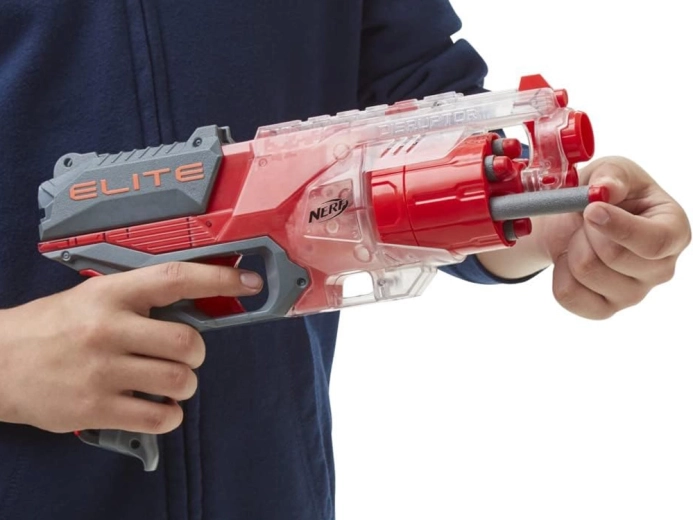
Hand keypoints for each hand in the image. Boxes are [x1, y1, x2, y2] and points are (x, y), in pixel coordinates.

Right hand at [0, 262, 262, 433]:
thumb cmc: (52, 327)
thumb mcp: (93, 298)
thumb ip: (140, 301)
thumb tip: (196, 305)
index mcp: (111, 294)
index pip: (176, 279)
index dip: (218, 280)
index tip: (249, 282)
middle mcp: (108, 329)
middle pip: (187, 342)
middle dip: (196, 353)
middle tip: (185, 356)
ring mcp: (102, 371)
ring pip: (179, 381)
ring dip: (185, 385)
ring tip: (169, 383)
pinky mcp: (95, 408)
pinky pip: (158, 418)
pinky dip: (170, 416)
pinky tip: (159, 408)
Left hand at [542, 156, 690, 318]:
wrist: (576, 221)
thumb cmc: (604, 195)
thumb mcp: (611, 171)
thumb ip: (611, 176)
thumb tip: (605, 190)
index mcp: (673, 230)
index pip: (655, 242)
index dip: (620, 228)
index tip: (591, 210)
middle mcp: (661, 268)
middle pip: (613, 257)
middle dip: (586, 230)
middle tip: (585, 219)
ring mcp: (634, 294)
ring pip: (586, 272)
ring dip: (572, 247)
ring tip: (582, 238)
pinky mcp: (604, 310)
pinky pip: (567, 295)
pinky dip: (559, 272)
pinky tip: (572, 259)